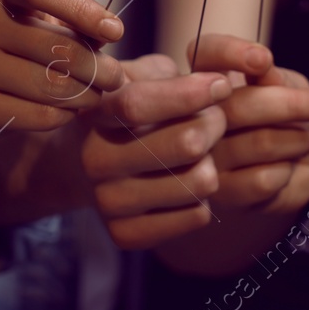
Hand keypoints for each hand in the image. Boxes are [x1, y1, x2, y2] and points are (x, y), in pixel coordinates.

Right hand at [0, 0, 127, 130]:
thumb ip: (78, 20)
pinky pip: (39, 114)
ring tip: (95, 93)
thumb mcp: (50, 15)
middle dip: (98, 66)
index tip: (116, 31)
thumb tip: (109, 32)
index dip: (82, 9)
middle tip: (115, 77)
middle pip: (55, 45)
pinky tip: (68, 108)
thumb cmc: (28, 36)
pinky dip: (65, 114)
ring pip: (50, 84)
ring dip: (87, 94)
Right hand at [82, 54, 233, 249]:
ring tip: (203, 152)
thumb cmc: (130, 110)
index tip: (222, 84)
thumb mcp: (140, 76)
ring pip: (199, 182)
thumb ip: (170, 74)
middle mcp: (95, 160)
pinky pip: (197, 215)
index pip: (139, 105)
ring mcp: (108, 201)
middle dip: (215, 123)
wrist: (86, 165)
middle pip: (185, 144)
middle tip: (216, 117)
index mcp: (95, 113)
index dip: (189, 93)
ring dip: (214, 162)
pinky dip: (204, 197)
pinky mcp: (126, 235)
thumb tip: (217, 84)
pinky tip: (187, 181)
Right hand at [194, 36, 308, 213]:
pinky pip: (262, 179)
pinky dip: (287, 172)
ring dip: (295, 140)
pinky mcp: (219, 195)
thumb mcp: (290, 88)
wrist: (288, 174)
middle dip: (288, 104)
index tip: (264, 60)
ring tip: (302, 140)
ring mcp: (203, 158)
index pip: (205, 53)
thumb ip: (277, 79)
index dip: (230, 53)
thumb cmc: (287, 121)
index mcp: (208, 79)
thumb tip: (265, 72)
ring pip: (258, 142)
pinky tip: (283, 170)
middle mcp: (195, 117)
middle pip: (237, 104)